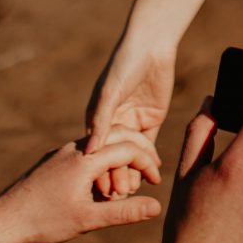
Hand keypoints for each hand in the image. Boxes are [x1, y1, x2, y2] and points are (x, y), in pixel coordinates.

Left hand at [0, 131, 162, 242]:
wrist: (5, 217)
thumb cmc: (45, 221)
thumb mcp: (88, 220)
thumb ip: (124, 212)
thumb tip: (157, 207)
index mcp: (86, 159)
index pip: (128, 148)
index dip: (147, 162)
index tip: (156, 181)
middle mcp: (76, 148)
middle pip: (117, 135)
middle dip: (139, 149)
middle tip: (154, 168)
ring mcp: (63, 152)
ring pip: (101, 142)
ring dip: (121, 154)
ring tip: (132, 177)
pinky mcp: (54, 160)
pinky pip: (86, 150)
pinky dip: (103, 159)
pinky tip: (104, 180)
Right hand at [86, 41, 174, 200]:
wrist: (152, 45)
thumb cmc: (124, 65)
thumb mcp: (110, 93)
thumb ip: (101, 121)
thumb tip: (90, 151)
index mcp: (97, 116)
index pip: (97, 149)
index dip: (98, 169)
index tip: (100, 190)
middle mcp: (113, 122)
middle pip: (113, 155)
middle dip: (114, 175)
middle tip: (117, 197)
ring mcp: (132, 121)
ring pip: (131, 154)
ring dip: (130, 172)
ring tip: (131, 192)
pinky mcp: (151, 119)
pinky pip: (148, 144)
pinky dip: (147, 160)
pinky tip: (149, 176)